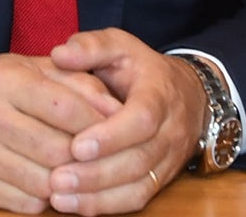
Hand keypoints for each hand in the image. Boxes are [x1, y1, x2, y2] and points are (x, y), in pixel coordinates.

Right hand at [0, 54, 123, 213]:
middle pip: (59, 150)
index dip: (99, 125)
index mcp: (5, 79)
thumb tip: (119, 111)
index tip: (116, 131)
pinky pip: (26, 202)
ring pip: (45, 181)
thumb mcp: (37, 70)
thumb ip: (81, 84)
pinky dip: (45, 197)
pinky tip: (47, 179)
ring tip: (76, 169)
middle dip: (86, 158)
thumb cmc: (1, 86)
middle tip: (101, 157)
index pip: (67, 109)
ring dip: (68, 181)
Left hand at [44, 30, 207, 212]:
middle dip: (97, 174)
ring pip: (139, 185)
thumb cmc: (143, 69)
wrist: (189, 95)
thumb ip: (91, 46)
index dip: (112, 136)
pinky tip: (74, 206)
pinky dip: (107, 206)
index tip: (76, 146)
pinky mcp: (161, 178)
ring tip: (59, 198)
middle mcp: (170, 132)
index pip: (142, 120)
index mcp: (159, 95)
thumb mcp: (120, 45)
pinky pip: (138, 199)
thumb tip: (59, 54)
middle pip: (138, 160)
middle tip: (57, 179)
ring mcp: (168, 159)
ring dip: (98, 196)